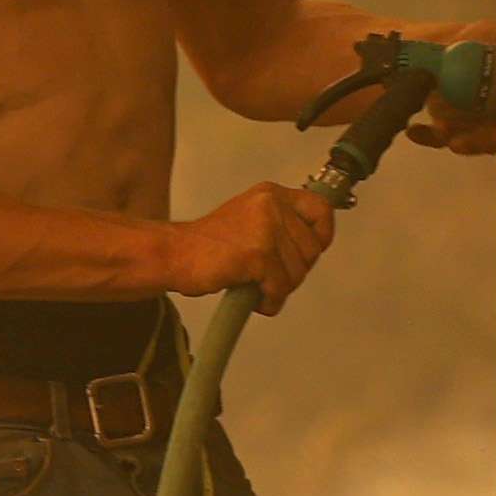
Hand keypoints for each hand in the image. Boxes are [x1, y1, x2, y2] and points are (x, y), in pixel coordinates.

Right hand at [168, 183, 337, 310]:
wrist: (174, 254)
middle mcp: (271, 205)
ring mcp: (265, 228)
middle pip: (312, 249)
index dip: (321, 236)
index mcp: (270, 194)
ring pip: (298, 272)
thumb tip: (312, 245)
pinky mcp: (258, 253)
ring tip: (257, 287)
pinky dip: (270, 300)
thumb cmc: (208, 245)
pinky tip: (255, 299)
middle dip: (295, 271)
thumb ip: (280, 225)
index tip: (309, 251)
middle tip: (270, 277)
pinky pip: (280, 287)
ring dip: (280, 289)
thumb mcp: (250, 219)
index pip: (320, 209)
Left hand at [400, 22, 495, 178]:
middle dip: (478, 143)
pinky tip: (413, 130)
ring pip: (466, 142)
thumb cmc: (490, 39)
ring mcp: (472, 126)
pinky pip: (437, 137)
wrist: (451, 42)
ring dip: (453, 140)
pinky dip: (425, 135)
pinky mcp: (446, 126)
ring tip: (440, 130)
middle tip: (459, 143)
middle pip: (494, 141)